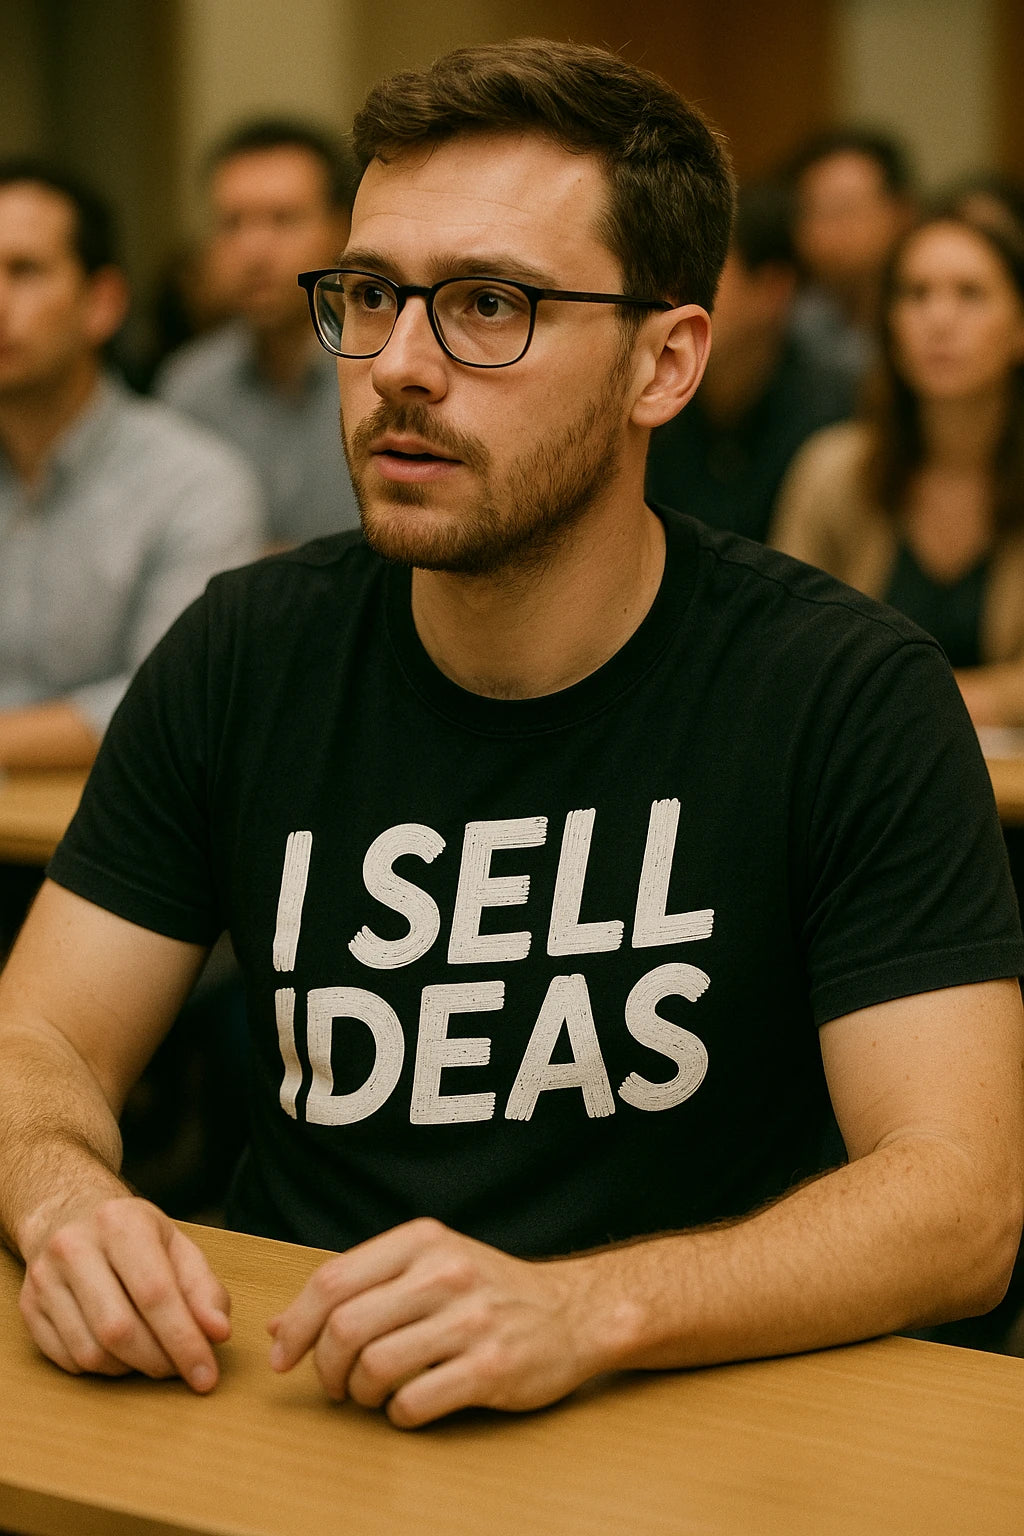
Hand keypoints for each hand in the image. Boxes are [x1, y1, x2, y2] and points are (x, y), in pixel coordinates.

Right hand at [19, 1195, 230, 1390]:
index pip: (155, 1294)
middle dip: (158, 1362)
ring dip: (130, 1369)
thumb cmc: (132, 1234)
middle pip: (119, 1330)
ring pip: (91, 1353)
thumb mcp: (177, 1246)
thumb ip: (204, 1289)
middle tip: (181, 1370)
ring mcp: (44, 1278)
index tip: (206, 1376)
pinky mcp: (28, 1307)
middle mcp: (75, 1247)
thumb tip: (217, 1333)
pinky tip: (119, 1352)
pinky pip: (68, 1361)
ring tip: (151, 1355)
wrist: (69, 1214)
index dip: (184, 1341)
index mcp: (121, 1223)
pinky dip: (102, 1369)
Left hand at [267, 1217, 636, 1427]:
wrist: (573, 1312)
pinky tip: (409, 1406)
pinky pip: (414, 1402)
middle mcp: (445, 1273)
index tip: (284, 1355)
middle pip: (345, 1326)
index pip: (333, 1280)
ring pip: (374, 1367)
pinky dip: (398, 1415)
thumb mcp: (426, 1266)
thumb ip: (358, 1287)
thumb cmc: (488, 1290)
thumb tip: (279, 1326)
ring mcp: (470, 1320)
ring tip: (373, 1394)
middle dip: (325, 1367)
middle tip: (334, 1384)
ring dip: (361, 1393)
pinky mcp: (490, 1368)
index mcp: (422, 1241)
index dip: (296, 1324)